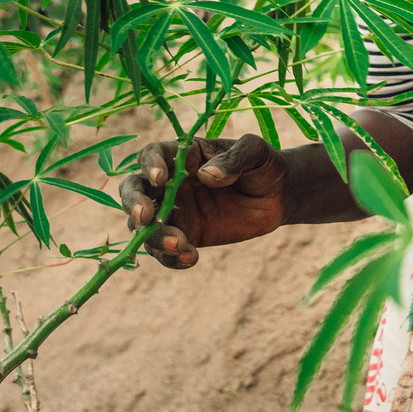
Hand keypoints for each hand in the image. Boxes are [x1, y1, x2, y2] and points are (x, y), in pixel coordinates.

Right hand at [119, 135, 287, 269]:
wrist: (278, 197)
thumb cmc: (263, 165)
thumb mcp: (255, 153)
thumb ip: (234, 159)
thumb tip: (207, 175)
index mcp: (182, 154)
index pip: (152, 155)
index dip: (150, 165)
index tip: (160, 178)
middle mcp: (171, 183)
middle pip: (134, 189)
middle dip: (133, 202)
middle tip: (146, 216)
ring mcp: (175, 211)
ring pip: (144, 226)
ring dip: (153, 237)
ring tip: (181, 244)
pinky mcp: (186, 236)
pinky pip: (165, 251)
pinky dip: (170, 258)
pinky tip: (191, 258)